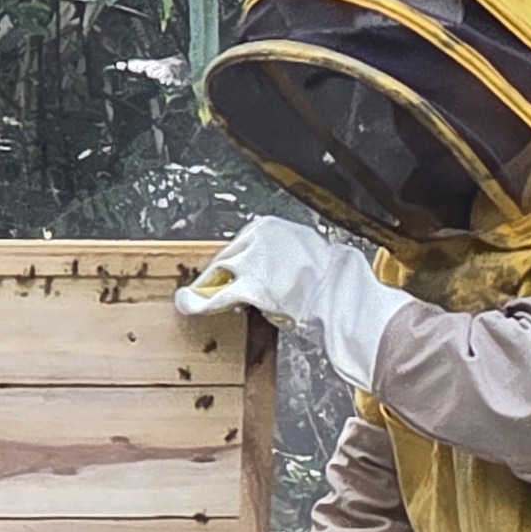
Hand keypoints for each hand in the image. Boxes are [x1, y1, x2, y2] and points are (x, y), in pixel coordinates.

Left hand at [177, 215, 403, 388]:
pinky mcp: (250, 286)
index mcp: (274, 226)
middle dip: (219, 273)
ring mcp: (253, 261)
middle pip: (228, 254)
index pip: (244, 241)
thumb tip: (275, 266)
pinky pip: (217, 296)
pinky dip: (198, 302)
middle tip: (209, 288)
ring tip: (194, 297)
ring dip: (206, 286)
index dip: (234, 260)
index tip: (228, 271)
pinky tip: (187, 306)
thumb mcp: (309, 250)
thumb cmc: (335, 280)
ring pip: (219, 272)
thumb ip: (286, 252)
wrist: (344, 297)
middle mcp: (260, 237)